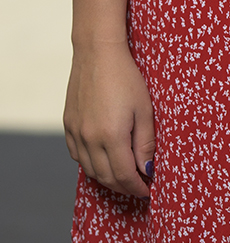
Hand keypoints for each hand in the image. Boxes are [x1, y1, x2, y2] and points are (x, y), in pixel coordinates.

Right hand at [63, 41, 154, 197]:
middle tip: (139, 186)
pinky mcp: (68, 125)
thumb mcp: (144, 109)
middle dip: (124, 186)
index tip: (148, 190)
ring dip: (107, 177)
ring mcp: (76, 133)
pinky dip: (91, 163)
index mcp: (111, 136)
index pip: (124, 176)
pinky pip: (77, 155)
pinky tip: (103, 159)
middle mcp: (89, 139)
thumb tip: (147, 169)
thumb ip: (145, 142)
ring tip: (124, 175)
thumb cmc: (126, 77)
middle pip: (106, 177)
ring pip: (90, 169)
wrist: (97, 52)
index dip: (137, 187)